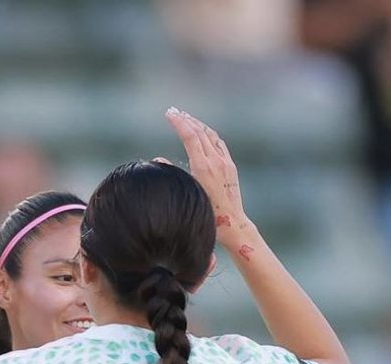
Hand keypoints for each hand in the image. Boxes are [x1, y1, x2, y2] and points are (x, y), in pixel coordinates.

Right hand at [164, 108, 253, 250]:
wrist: (232, 224)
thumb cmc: (207, 213)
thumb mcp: (187, 192)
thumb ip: (173, 174)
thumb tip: (158, 159)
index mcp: (203, 167)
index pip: (190, 136)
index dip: (179, 123)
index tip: (169, 114)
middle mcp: (216, 161)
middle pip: (200, 132)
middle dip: (186, 119)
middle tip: (174, 111)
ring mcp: (225, 162)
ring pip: (210, 135)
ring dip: (198, 124)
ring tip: (187, 118)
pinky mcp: (230, 166)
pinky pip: (218, 144)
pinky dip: (208, 134)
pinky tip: (203, 134)